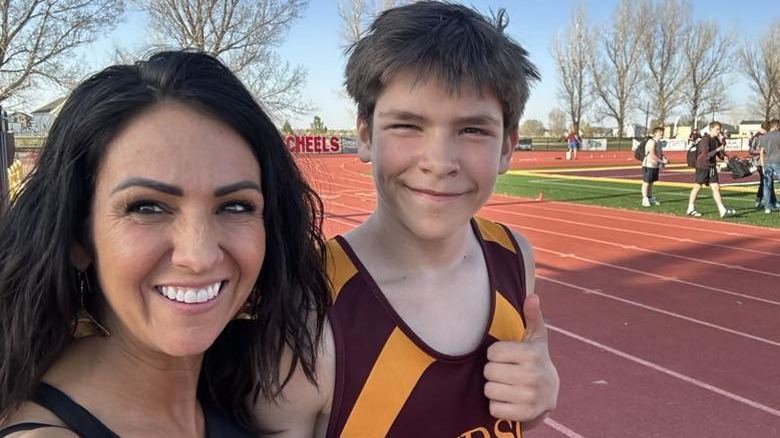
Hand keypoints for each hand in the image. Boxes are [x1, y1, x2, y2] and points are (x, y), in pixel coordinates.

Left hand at [483, 294, 559, 423]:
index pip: (492, 352)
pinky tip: (508, 400)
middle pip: (488, 371)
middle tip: (505, 372)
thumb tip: (532, 296)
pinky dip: (497, 406)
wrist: (550, 393)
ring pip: (489, 390)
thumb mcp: (536, 338)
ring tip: (506, 385)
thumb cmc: (536, 360)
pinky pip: (494, 408)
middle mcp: (532, 375)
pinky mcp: (525, 414)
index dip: (495, 355)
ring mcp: (529, 397)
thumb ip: (532, 316)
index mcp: (531, 354)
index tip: (506, 357)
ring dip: (493, 389)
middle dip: (493, 372)